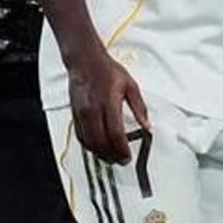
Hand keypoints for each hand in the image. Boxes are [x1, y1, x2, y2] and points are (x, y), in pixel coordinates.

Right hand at [66, 46, 148, 163]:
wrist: (85, 62)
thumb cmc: (108, 71)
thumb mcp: (131, 86)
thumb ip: (140, 108)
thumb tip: (147, 125)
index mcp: (108, 103)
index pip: (115, 133)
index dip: (121, 149)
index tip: (128, 156)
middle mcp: (93, 110)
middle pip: (100, 142)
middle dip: (111, 155)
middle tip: (121, 160)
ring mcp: (81, 113)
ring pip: (88, 141)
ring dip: (100, 153)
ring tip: (111, 158)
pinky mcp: (74, 114)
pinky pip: (80, 135)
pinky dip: (89, 145)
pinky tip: (98, 148)